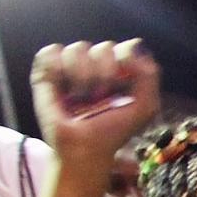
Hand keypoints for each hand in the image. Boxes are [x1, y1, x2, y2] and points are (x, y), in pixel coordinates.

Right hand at [30, 41, 160, 168]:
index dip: (126, 59)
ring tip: (81, 98)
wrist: (84, 148)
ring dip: (82, 76)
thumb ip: (149, 75)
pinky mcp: (47, 72)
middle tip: (101, 98)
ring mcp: (71, 67)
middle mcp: (97, 65)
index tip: (124, 80)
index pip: (126, 48)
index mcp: (122, 71)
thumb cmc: (113, 129)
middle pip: (104, 48)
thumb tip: (131, 48)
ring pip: (78, 48)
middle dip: (106, 75)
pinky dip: (57, 70)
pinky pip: (51, 52)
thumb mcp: (144, 106)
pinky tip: (62, 89)